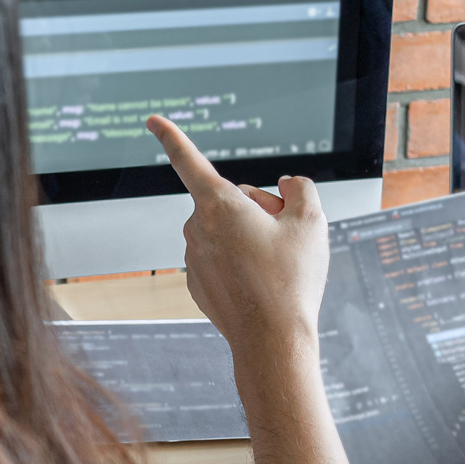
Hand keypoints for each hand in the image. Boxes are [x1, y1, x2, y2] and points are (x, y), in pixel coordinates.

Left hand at [147, 115, 348, 463]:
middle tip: (287, 238)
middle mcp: (196, 228)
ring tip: (277, 267)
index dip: (171, 136)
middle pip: (230, 200)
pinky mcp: (198, 283)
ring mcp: (193, 258)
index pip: (188, 160)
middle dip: (258, 209)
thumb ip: (299, 188)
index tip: (151, 120)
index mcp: (218, 205)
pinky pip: (222, 259)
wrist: (274, 343)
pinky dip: (241, 264)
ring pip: (227, 231)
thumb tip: (283, 186)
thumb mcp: (313, 221)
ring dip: (251, 238)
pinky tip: (262, 285)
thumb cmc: (292, 279)